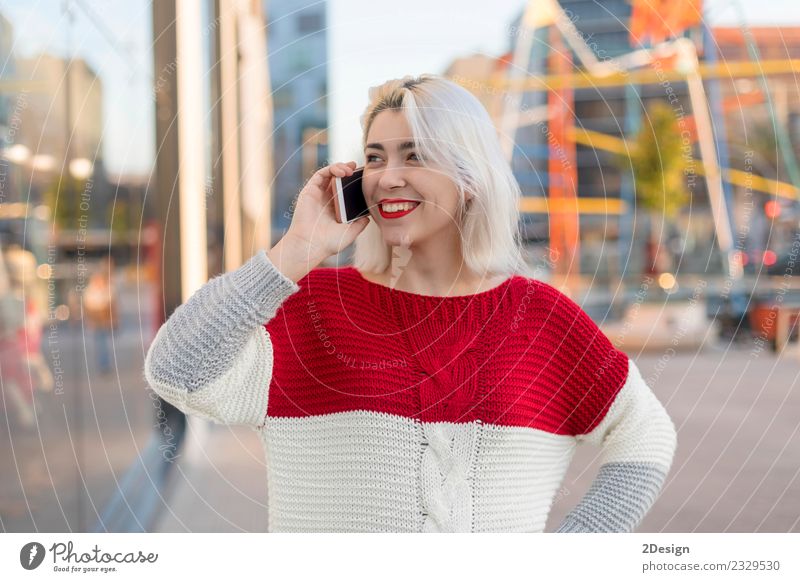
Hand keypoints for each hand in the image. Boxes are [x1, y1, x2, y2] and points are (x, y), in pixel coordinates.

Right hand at [268, 162, 370, 281]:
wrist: (311, 245)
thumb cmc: (328, 243)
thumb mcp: (350, 233)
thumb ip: (360, 224)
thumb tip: (369, 216)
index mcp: (335, 208)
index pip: (345, 189)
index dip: (354, 181)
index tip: (364, 177)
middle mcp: (326, 200)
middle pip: (338, 179)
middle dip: (348, 171)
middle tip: (359, 168)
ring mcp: (318, 194)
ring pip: (329, 174)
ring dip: (341, 167)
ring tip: (350, 170)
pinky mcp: (309, 191)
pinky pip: (320, 174)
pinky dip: (331, 169)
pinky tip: (342, 172)